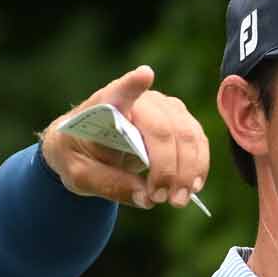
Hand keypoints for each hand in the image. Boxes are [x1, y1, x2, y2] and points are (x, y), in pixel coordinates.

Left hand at [40, 65, 209, 209]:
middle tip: (163, 200)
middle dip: (169, 168)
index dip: (133, 84)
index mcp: (106, 105)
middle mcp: (140, 99)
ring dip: (188, 171)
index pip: (120, 91)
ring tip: (177, 201)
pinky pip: (197, 141)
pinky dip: (198, 167)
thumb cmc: (80, 154)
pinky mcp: (179, 119)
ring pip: (188, 135)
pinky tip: (191, 188)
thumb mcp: (79, 175)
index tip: (144, 75)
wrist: (87, 147)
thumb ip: (109, 184)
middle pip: (164, 130)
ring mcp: (164, 106)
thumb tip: (148, 198)